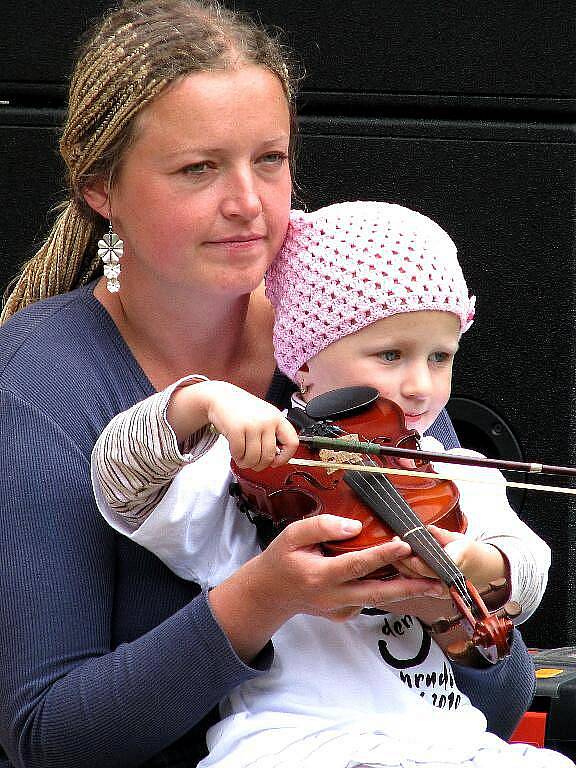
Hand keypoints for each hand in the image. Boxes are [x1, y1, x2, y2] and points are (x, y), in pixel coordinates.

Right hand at [167, 380, 298, 469]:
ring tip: (242, 458)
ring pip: (254, 458)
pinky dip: (236, 456)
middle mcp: (267, 420)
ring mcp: (252, 424)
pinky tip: (235, 451)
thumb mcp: (264, 416)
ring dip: (246, 463)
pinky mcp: (236, 429)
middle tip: (254, 463)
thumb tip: (277, 458)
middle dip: (259, 465)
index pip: (292, 443)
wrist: (221, 397)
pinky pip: (239, 453)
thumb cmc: (242, 409)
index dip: (285, 457)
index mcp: (277, 418)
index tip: (276, 461)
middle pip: (269, 456)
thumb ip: (273, 434)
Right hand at [208, 516, 442, 661]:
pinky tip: (402, 582)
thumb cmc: (281, 559)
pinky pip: (367, 600)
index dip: (382, 555)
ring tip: (432, 583)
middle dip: (410, 587)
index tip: (404, 544)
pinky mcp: (343, 614)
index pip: (357, 564)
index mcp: (320, 575)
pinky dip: (386, 592)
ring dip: (404, 591)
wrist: (269, 594)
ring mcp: (339, 609)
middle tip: (436, 581)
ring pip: (377, 599)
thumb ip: (322, 526)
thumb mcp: (292, 535)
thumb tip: (355, 527)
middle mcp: (333, 596)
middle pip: (378, 592)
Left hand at [394, 524, 508, 592]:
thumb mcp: (458, 538)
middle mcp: (448, 582)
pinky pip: (418, 584)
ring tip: (394, 550)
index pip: (428, 566)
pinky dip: (408, 574)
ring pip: (416, 581)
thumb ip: (441, 535)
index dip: (414, 558)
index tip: (403, 546)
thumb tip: (428, 529)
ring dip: (403, 566)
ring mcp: (442, 590)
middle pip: (418, 574)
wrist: (483, 568)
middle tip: (394, 542)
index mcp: (455, 566)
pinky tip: (399, 563)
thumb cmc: (470, 552)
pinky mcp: (436, 592)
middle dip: (403, 559)